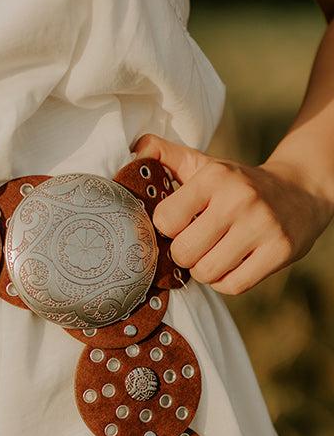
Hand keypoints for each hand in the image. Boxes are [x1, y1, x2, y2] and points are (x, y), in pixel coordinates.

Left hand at [132, 134, 333, 294]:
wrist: (300, 191)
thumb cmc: (238, 185)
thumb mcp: (205, 166)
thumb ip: (167, 156)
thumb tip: (135, 149)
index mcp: (214, 178)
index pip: (165, 221)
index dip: (167, 229)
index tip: (179, 226)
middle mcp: (239, 199)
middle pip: (184, 252)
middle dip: (184, 255)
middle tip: (196, 245)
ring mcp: (262, 226)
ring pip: (207, 272)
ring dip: (204, 271)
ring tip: (214, 254)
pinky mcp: (280, 251)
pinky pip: (233, 286)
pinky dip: (225, 282)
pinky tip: (231, 265)